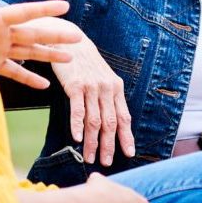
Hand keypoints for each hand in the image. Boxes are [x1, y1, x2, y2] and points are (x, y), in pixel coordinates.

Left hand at [0, 1, 80, 88]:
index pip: (25, 12)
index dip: (45, 9)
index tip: (65, 7)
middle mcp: (1, 33)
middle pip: (34, 34)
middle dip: (56, 35)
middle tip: (77, 37)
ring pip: (30, 53)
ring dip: (49, 55)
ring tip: (69, 58)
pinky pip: (16, 72)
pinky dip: (30, 79)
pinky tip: (45, 85)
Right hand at [31, 21, 133, 165]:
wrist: (72, 41)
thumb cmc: (87, 63)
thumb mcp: (104, 77)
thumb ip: (109, 97)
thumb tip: (114, 122)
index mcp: (116, 87)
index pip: (124, 117)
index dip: (126, 136)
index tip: (129, 153)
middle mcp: (106, 88)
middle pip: (110, 123)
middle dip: (109, 145)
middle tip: (106, 161)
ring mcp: (91, 87)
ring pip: (94, 120)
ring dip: (93, 142)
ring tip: (90, 157)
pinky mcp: (75, 85)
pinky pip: (78, 110)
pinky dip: (78, 126)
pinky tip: (77, 138)